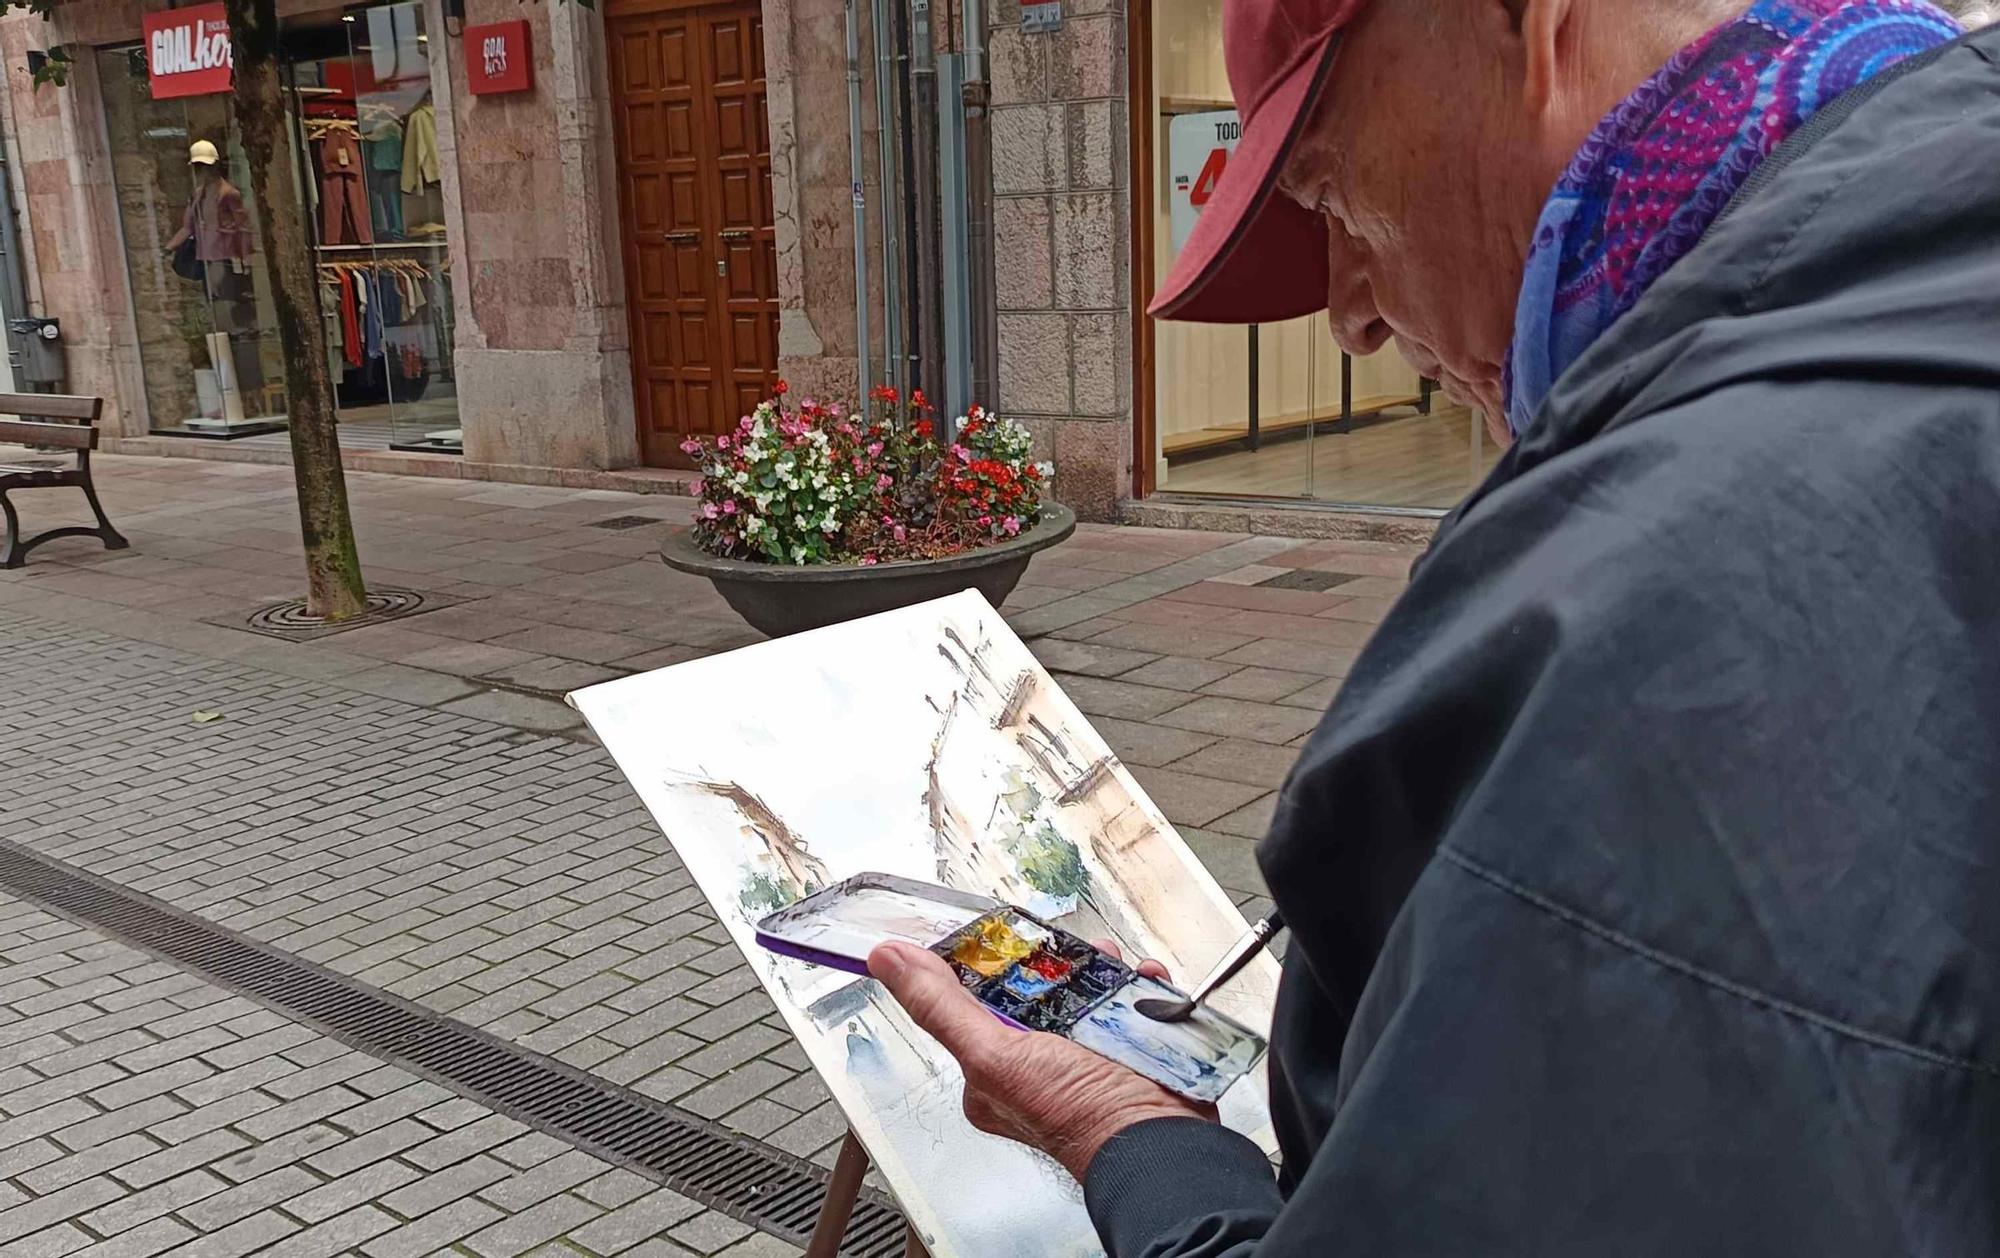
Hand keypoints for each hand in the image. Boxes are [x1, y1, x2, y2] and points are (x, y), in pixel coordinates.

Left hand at [867, 938, 1216, 1181]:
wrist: (1160, 1144)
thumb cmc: (1077, 1117)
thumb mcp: (995, 1056)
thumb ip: (941, 1007)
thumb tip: (887, 961)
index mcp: (995, 1074)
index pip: (977, 1003)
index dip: (994, 966)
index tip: (1009, 939)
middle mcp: (1037, 1065)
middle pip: (1037, 991)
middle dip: (1058, 964)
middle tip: (1075, 951)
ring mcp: (1085, 1056)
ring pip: (1085, 991)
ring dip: (1102, 970)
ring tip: (1112, 964)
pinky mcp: (1127, 1049)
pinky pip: (1126, 1003)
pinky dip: (1138, 988)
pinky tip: (1142, 983)